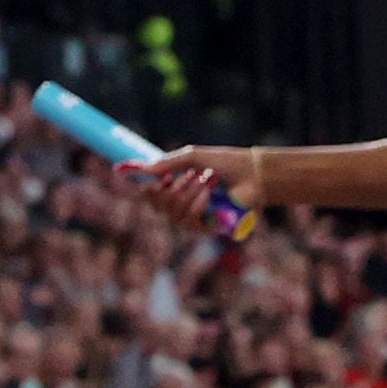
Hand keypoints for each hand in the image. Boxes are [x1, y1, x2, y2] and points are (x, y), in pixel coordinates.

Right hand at [131, 146, 260, 214]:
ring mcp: (195, 220)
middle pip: (158, 208)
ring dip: (186, 194)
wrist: (251, 172)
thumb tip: (135, 167)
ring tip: (204, 178)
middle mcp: (183, 207)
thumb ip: (163, 164)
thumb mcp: (191, 158)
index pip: (152, 198)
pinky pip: (189, 221)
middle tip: (182, 176)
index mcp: (177, 189)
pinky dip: (197, 204)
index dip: (149, 190)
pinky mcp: (207, 229)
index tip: (160, 176)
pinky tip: (208, 193)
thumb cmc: (224, 163)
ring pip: (172, 215)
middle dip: (168, 190)